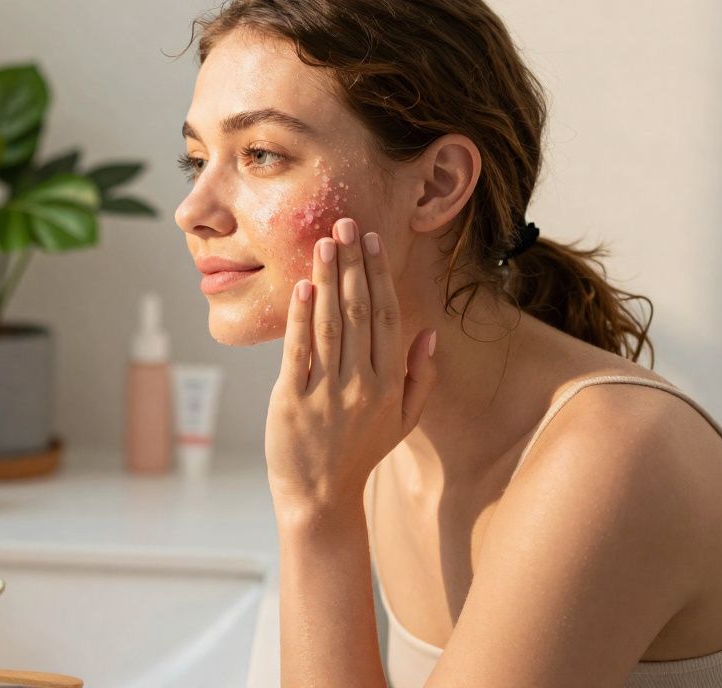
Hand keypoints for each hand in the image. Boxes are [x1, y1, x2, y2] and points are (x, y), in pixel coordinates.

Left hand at [265, 217, 438, 513]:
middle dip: (351, 263)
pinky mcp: (292, 401)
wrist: (320, 497)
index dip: (378, 275)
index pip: (385, 316)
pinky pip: (298, 351)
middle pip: (358, 311)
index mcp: (389, 383)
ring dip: (327, 279)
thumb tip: (429, 333)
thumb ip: (420, 376)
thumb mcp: (403, 420)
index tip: (370, 240)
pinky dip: (300, 317)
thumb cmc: (360, 453)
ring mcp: (326, 392)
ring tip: (322, 243)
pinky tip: (302, 287)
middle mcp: (361, 384)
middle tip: (344, 223)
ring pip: (330, 324)